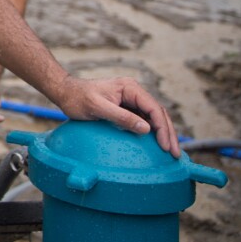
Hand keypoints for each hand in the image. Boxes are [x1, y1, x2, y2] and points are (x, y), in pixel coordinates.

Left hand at [51, 76, 180, 157]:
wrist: (65, 92)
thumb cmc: (78, 98)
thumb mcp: (98, 108)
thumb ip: (122, 117)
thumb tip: (147, 128)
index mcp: (130, 88)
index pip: (153, 108)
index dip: (162, 128)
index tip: (166, 146)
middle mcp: (134, 92)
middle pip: (158, 113)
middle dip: (168, 133)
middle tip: (175, 154)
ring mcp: (131, 100)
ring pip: (154, 117)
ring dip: (163, 133)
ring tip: (171, 152)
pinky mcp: (126, 108)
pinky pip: (144, 120)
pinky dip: (153, 132)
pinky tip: (157, 145)